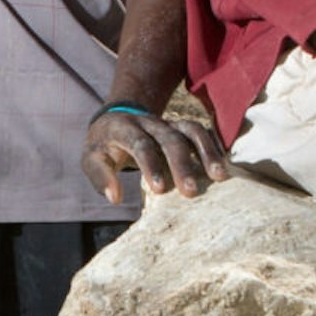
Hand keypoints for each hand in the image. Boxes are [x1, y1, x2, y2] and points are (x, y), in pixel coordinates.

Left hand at [83, 108, 228, 202]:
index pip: (140, 144)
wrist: (115, 118)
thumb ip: (100, 177)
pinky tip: (223, 167)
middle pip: (170, 139)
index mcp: (123, 128)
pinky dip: (213, 146)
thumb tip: (115, 198)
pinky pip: (201, 132)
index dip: (150, 165)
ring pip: (191, 131)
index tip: (159, 189)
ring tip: (219, 177)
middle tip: (190, 191)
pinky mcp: (181, 128)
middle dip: (182, 164)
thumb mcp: (92, 159)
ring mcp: (168, 123)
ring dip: (206, 152)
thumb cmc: (104, 146)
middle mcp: (149, 123)